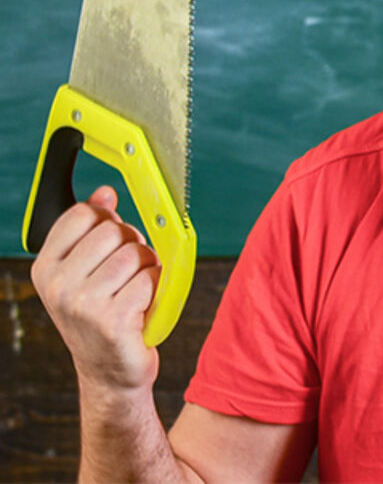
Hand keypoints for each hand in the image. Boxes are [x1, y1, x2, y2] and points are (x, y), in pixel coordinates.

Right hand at [31, 186, 159, 392]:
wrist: (110, 371)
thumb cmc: (103, 314)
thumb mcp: (88, 271)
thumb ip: (94, 230)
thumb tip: (105, 192)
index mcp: (45, 268)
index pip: (83, 214)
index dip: (109, 222)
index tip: (110, 245)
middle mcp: (57, 285)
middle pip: (114, 231)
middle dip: (133, 245)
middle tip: (128, 274)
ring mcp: (82, 304)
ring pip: (136, 253)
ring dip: (148, 268)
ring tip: (135, 291)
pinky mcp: (112, 320)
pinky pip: (150, 278)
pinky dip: (156, 288)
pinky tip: (142, 307)